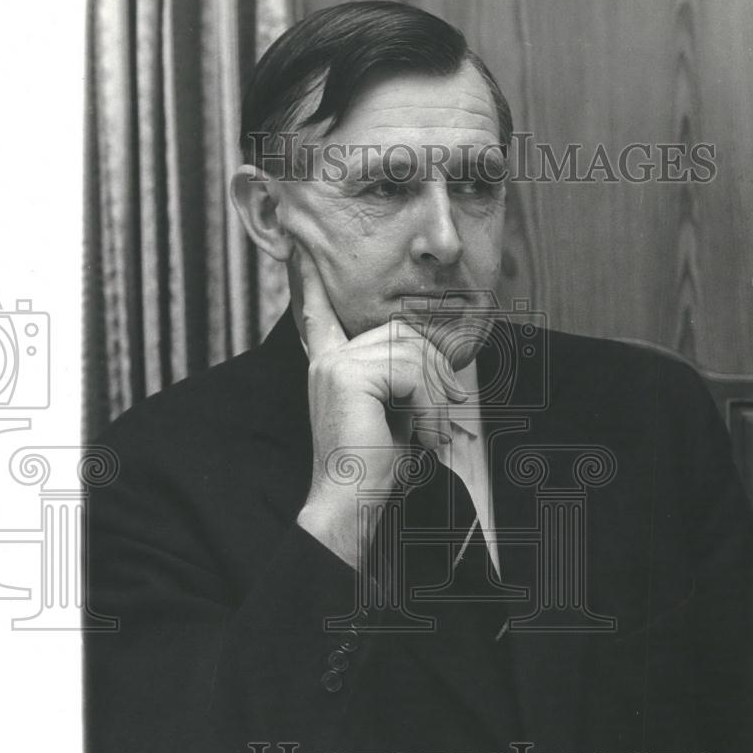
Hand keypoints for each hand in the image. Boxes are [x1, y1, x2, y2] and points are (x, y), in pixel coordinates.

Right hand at [294, 246, 466, 569]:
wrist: (350, 503)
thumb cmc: (373, 469)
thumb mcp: (394, 414)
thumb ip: (403, 381)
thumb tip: (438, 365)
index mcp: (331, 366)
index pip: (321, 314)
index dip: (313, 283)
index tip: (301, 250)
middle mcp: (328, 360)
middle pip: (399, 333)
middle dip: (435, 369)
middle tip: (450, 410)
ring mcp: (335, 364)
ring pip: (410, 352)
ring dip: (436, 395)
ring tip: (436, 433)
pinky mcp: (349, 375)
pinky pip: (411, 372)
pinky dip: (431, 405)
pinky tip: (427, 436)